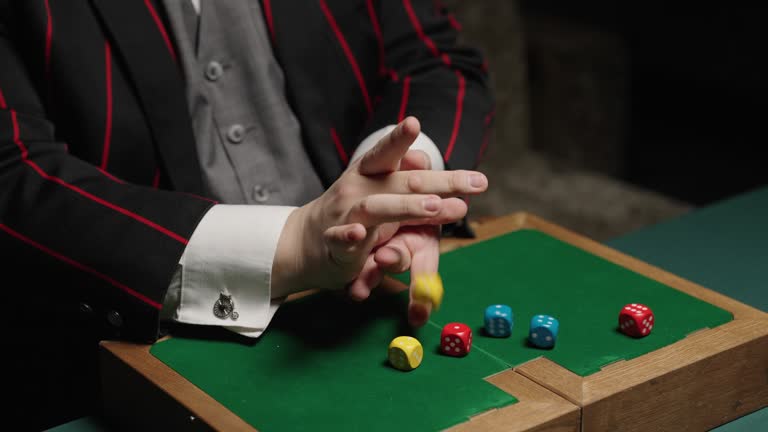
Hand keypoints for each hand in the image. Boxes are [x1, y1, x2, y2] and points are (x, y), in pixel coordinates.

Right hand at [271, 117, 487, 299]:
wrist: (307, 242)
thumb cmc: (354, 213)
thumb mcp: (383, 194)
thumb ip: (410, 184)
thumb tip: (435, 171)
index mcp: (371, 173)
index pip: (387, 153)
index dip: (399, 138)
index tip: (413, 122)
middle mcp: (358, 189)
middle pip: (400, 182)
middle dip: (438, 182)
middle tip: (473, 183)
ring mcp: (345, 215)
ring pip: (375, 208)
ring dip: (405, 207)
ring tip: (433, 205)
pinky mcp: (335, 244)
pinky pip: (342, 239)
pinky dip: (348, 236)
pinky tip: (359, 233)